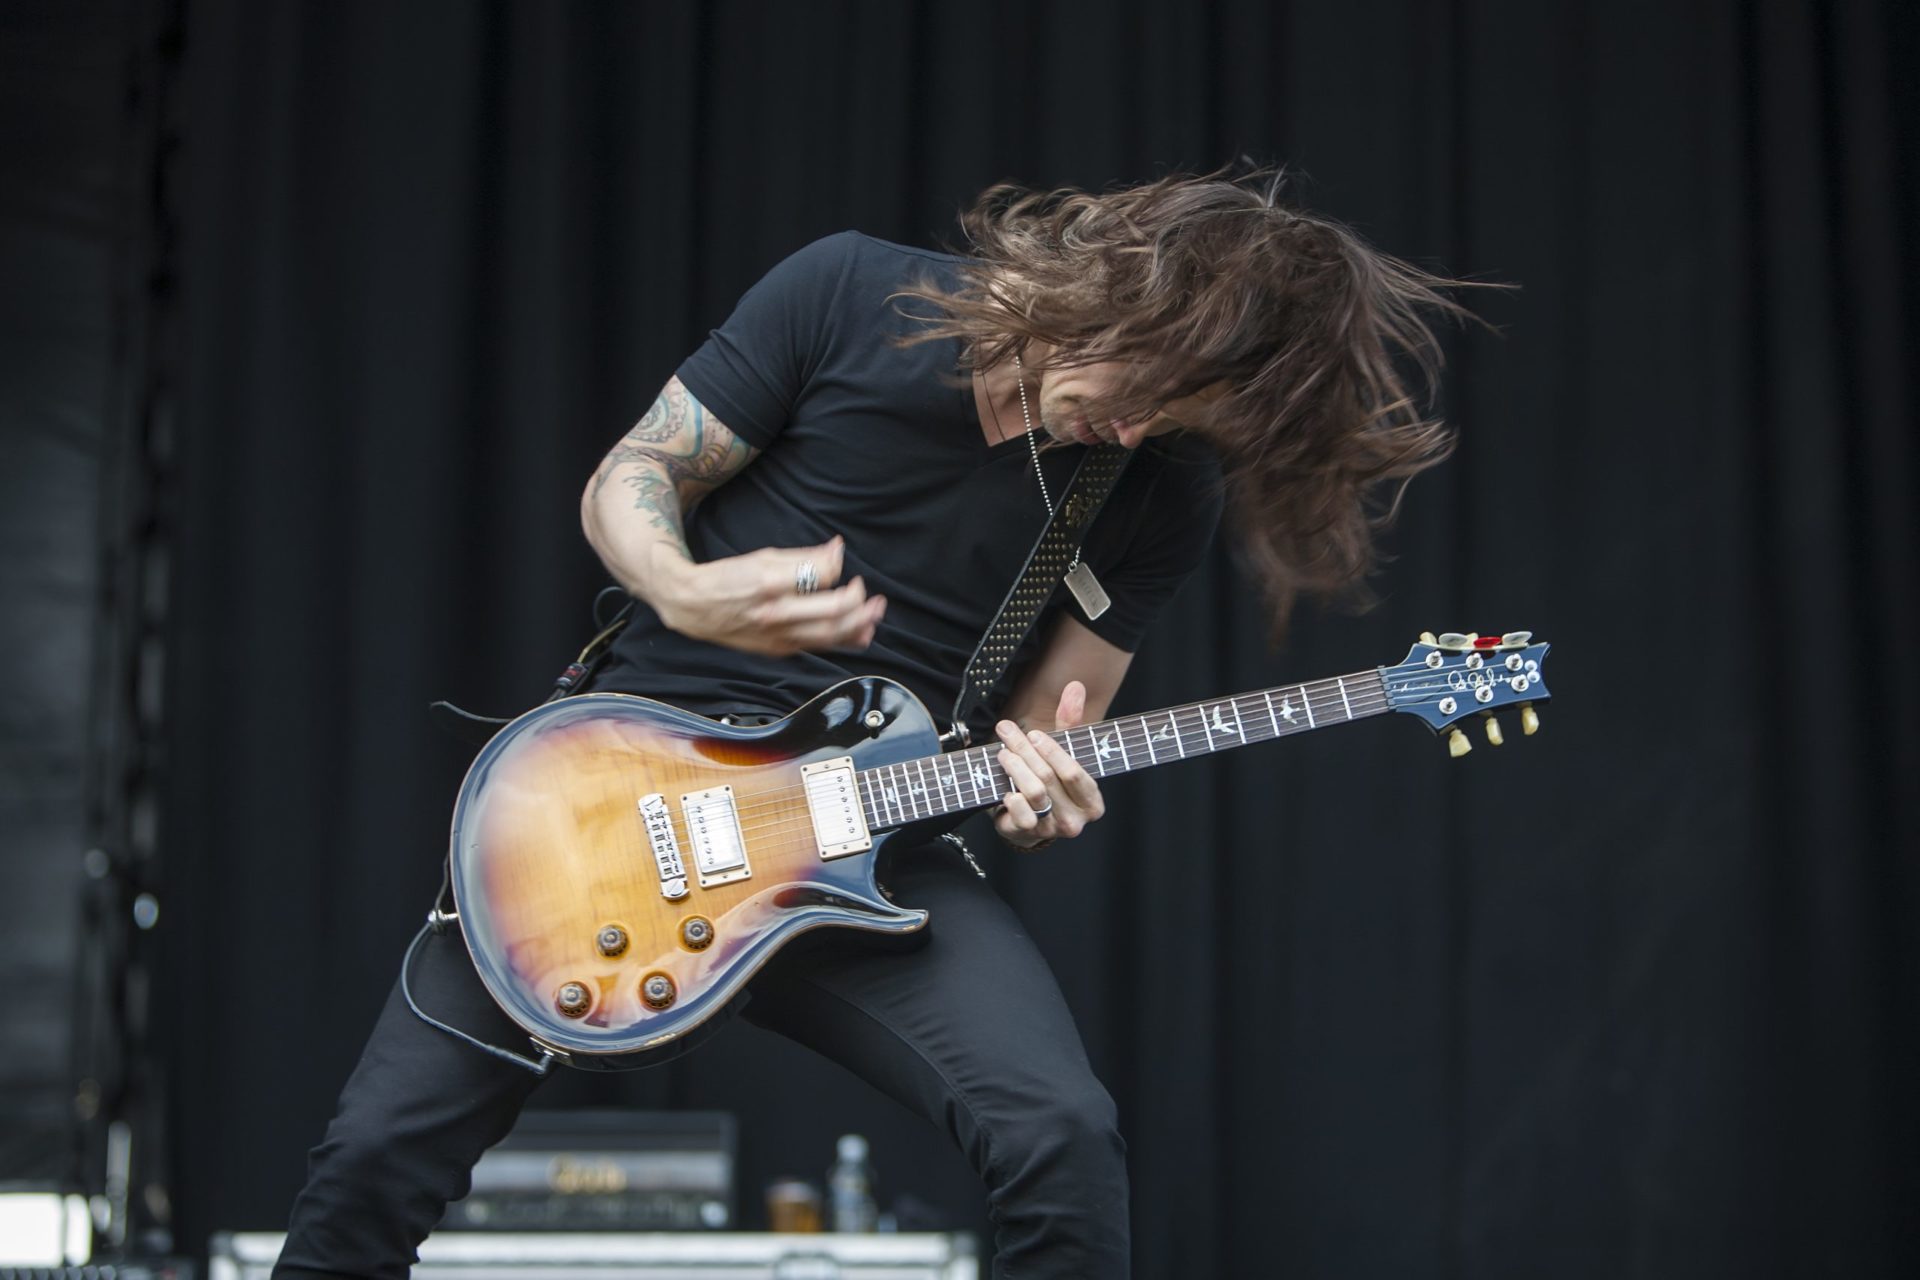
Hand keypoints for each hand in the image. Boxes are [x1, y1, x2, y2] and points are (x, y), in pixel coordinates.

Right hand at [656, 535, 886, 656]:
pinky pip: (818, 647)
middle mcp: (774, 614)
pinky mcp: (778, 650)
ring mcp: (777, 636)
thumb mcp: (763, 557)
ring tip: (875, 612)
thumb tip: (837, 550)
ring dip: (859, 624)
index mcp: (769, 583)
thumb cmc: (728, 577)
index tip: (837, 556)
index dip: (836, 565)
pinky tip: (858, 632)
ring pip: (829, 635)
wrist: (692, 607)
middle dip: (859, 602)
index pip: (819, 576)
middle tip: (867, 591)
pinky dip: (843, 640)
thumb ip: (804, 556)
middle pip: (832, 613)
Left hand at [993, 680, 1104, 850]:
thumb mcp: (1064, 751)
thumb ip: (1070, 722)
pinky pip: (1022, 817)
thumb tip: (1075, 687)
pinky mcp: (1030, 836)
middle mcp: (1076, 820)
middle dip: (1025, 751)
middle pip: (1049, 778)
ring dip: (1015, 768)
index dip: (1053, 752)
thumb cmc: (1052, 780)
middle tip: (1007, 731)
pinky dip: (1012, 799)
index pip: (1074, 774)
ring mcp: (1053, 830)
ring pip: (1034, 793)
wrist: (1030, 816)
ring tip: (1003, 753)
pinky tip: (1006, 787)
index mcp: (1092, 800)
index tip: (1034, 734)